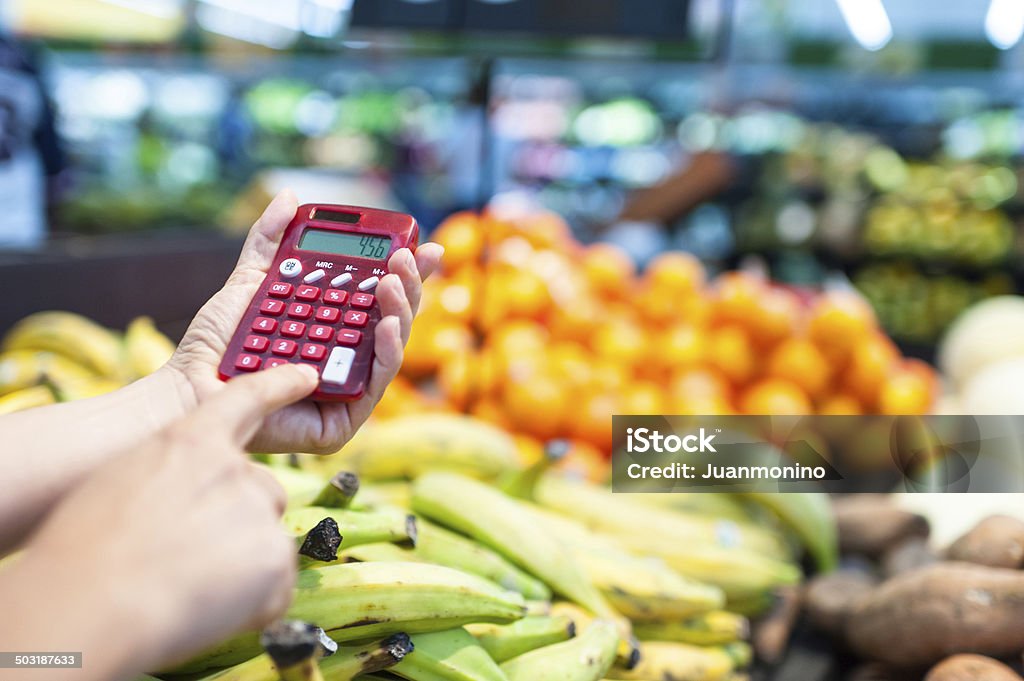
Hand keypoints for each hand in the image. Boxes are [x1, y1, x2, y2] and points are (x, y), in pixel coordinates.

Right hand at [1, 364, 318, 679]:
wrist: (90, 603)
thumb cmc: (83, 550)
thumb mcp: (119, 486)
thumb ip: (167, 478)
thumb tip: (186, 500)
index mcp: (189, 441)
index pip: (247, 398)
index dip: (279, 384)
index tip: (305, 376)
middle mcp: (234, 468)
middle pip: (262, 490)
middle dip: (238, 520)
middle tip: (193, 553)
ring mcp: (258, 510)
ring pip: (266, 537)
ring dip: (240, 563)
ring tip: (190, 586)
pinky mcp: (275, 557)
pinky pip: (275, 584)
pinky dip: (250, 602)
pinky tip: (207, 608)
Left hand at [165, 191, 443, 452]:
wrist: (190, 385)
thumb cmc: (217, 344)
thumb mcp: (250, 281)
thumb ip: (270, 241)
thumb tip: (290, 198)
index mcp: (333, 325)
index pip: (378, 295)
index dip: (402, 269)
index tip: (415, 243)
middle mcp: (345, 355)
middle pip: (391, 317)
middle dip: (407, 284)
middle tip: (404, 256)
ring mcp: (347, 386)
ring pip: (390, 347)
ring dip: (400, 310)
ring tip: (392, 282)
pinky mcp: (344, 418)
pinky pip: (375, 382)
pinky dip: (386, 351)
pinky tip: (385, 323)